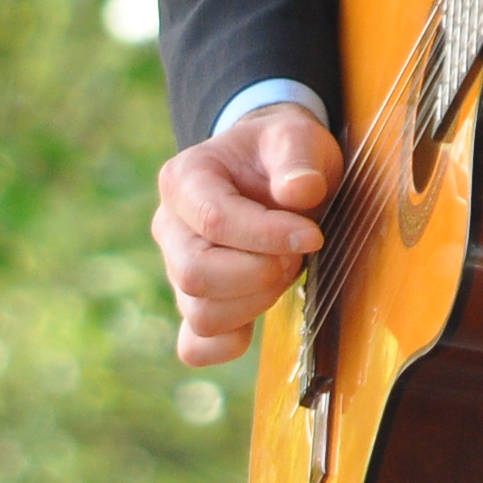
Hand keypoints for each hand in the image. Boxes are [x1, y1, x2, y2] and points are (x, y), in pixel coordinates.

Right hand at [152, 102, 343, 367]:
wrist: (274, 170)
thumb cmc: (282, 152)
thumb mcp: (296, 135)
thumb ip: (298, 156)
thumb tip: (301, 192)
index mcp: (183, 179)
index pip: (214, 219)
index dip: (267, 235)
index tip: (312, 236)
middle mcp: (170, 228)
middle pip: (196, 274)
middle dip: (259, 272)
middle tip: (296, 253)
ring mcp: (176, 270)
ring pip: (201, 314)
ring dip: (256, 301)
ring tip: (286, 268)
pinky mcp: (194, 305)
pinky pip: (195, 347)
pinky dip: (230, 344)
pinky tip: (263, 313)